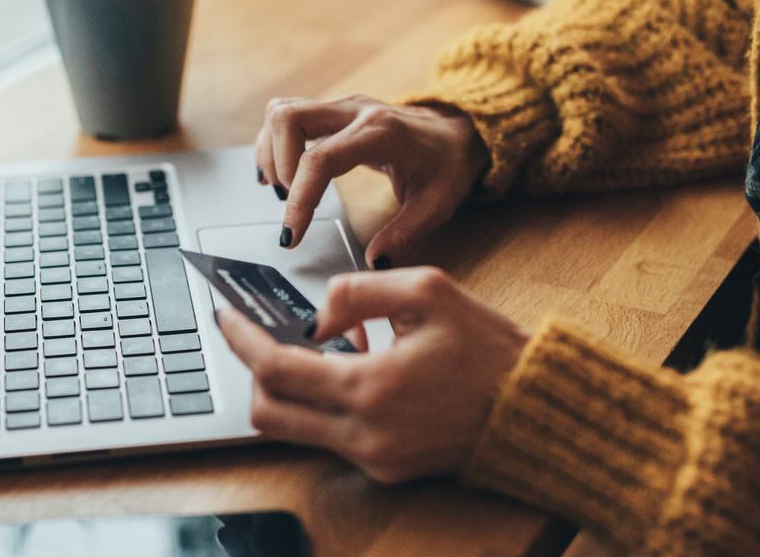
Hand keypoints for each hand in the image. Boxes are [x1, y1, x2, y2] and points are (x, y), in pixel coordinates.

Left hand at [217, 267, 527, 483]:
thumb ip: (356, 292)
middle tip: (260, 335)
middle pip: (268, 412)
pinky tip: (354, 370)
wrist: (534, 409)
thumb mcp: (426, 290)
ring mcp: (373, 459)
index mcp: (370, 388)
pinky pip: (330, 437)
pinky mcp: (385, 470)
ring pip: (294, 429)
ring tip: (322, 347)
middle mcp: (364, 434)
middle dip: (254, 370)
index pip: (276, 369)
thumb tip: (315, 317)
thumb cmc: (488, 348)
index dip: (241, 340)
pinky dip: (325, 403)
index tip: (225, 316)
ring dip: (291, 388)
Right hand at [255, 95, 486, 267]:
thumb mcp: (438, 204)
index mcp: (381, 133)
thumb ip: (405, 234)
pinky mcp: (332, 111)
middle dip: (277, 165)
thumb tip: (374, 261)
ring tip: (284, 190)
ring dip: (271, 152)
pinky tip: (280, 174)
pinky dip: (274, 144)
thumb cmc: (447, 165)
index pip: (321, 159)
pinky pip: (287, 115)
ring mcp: (341, 107)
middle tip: (290, 202)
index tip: (291, 235)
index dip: (300, 198)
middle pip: (288, 118)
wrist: (457, 131)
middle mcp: (355, 111)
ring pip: (282, 112)